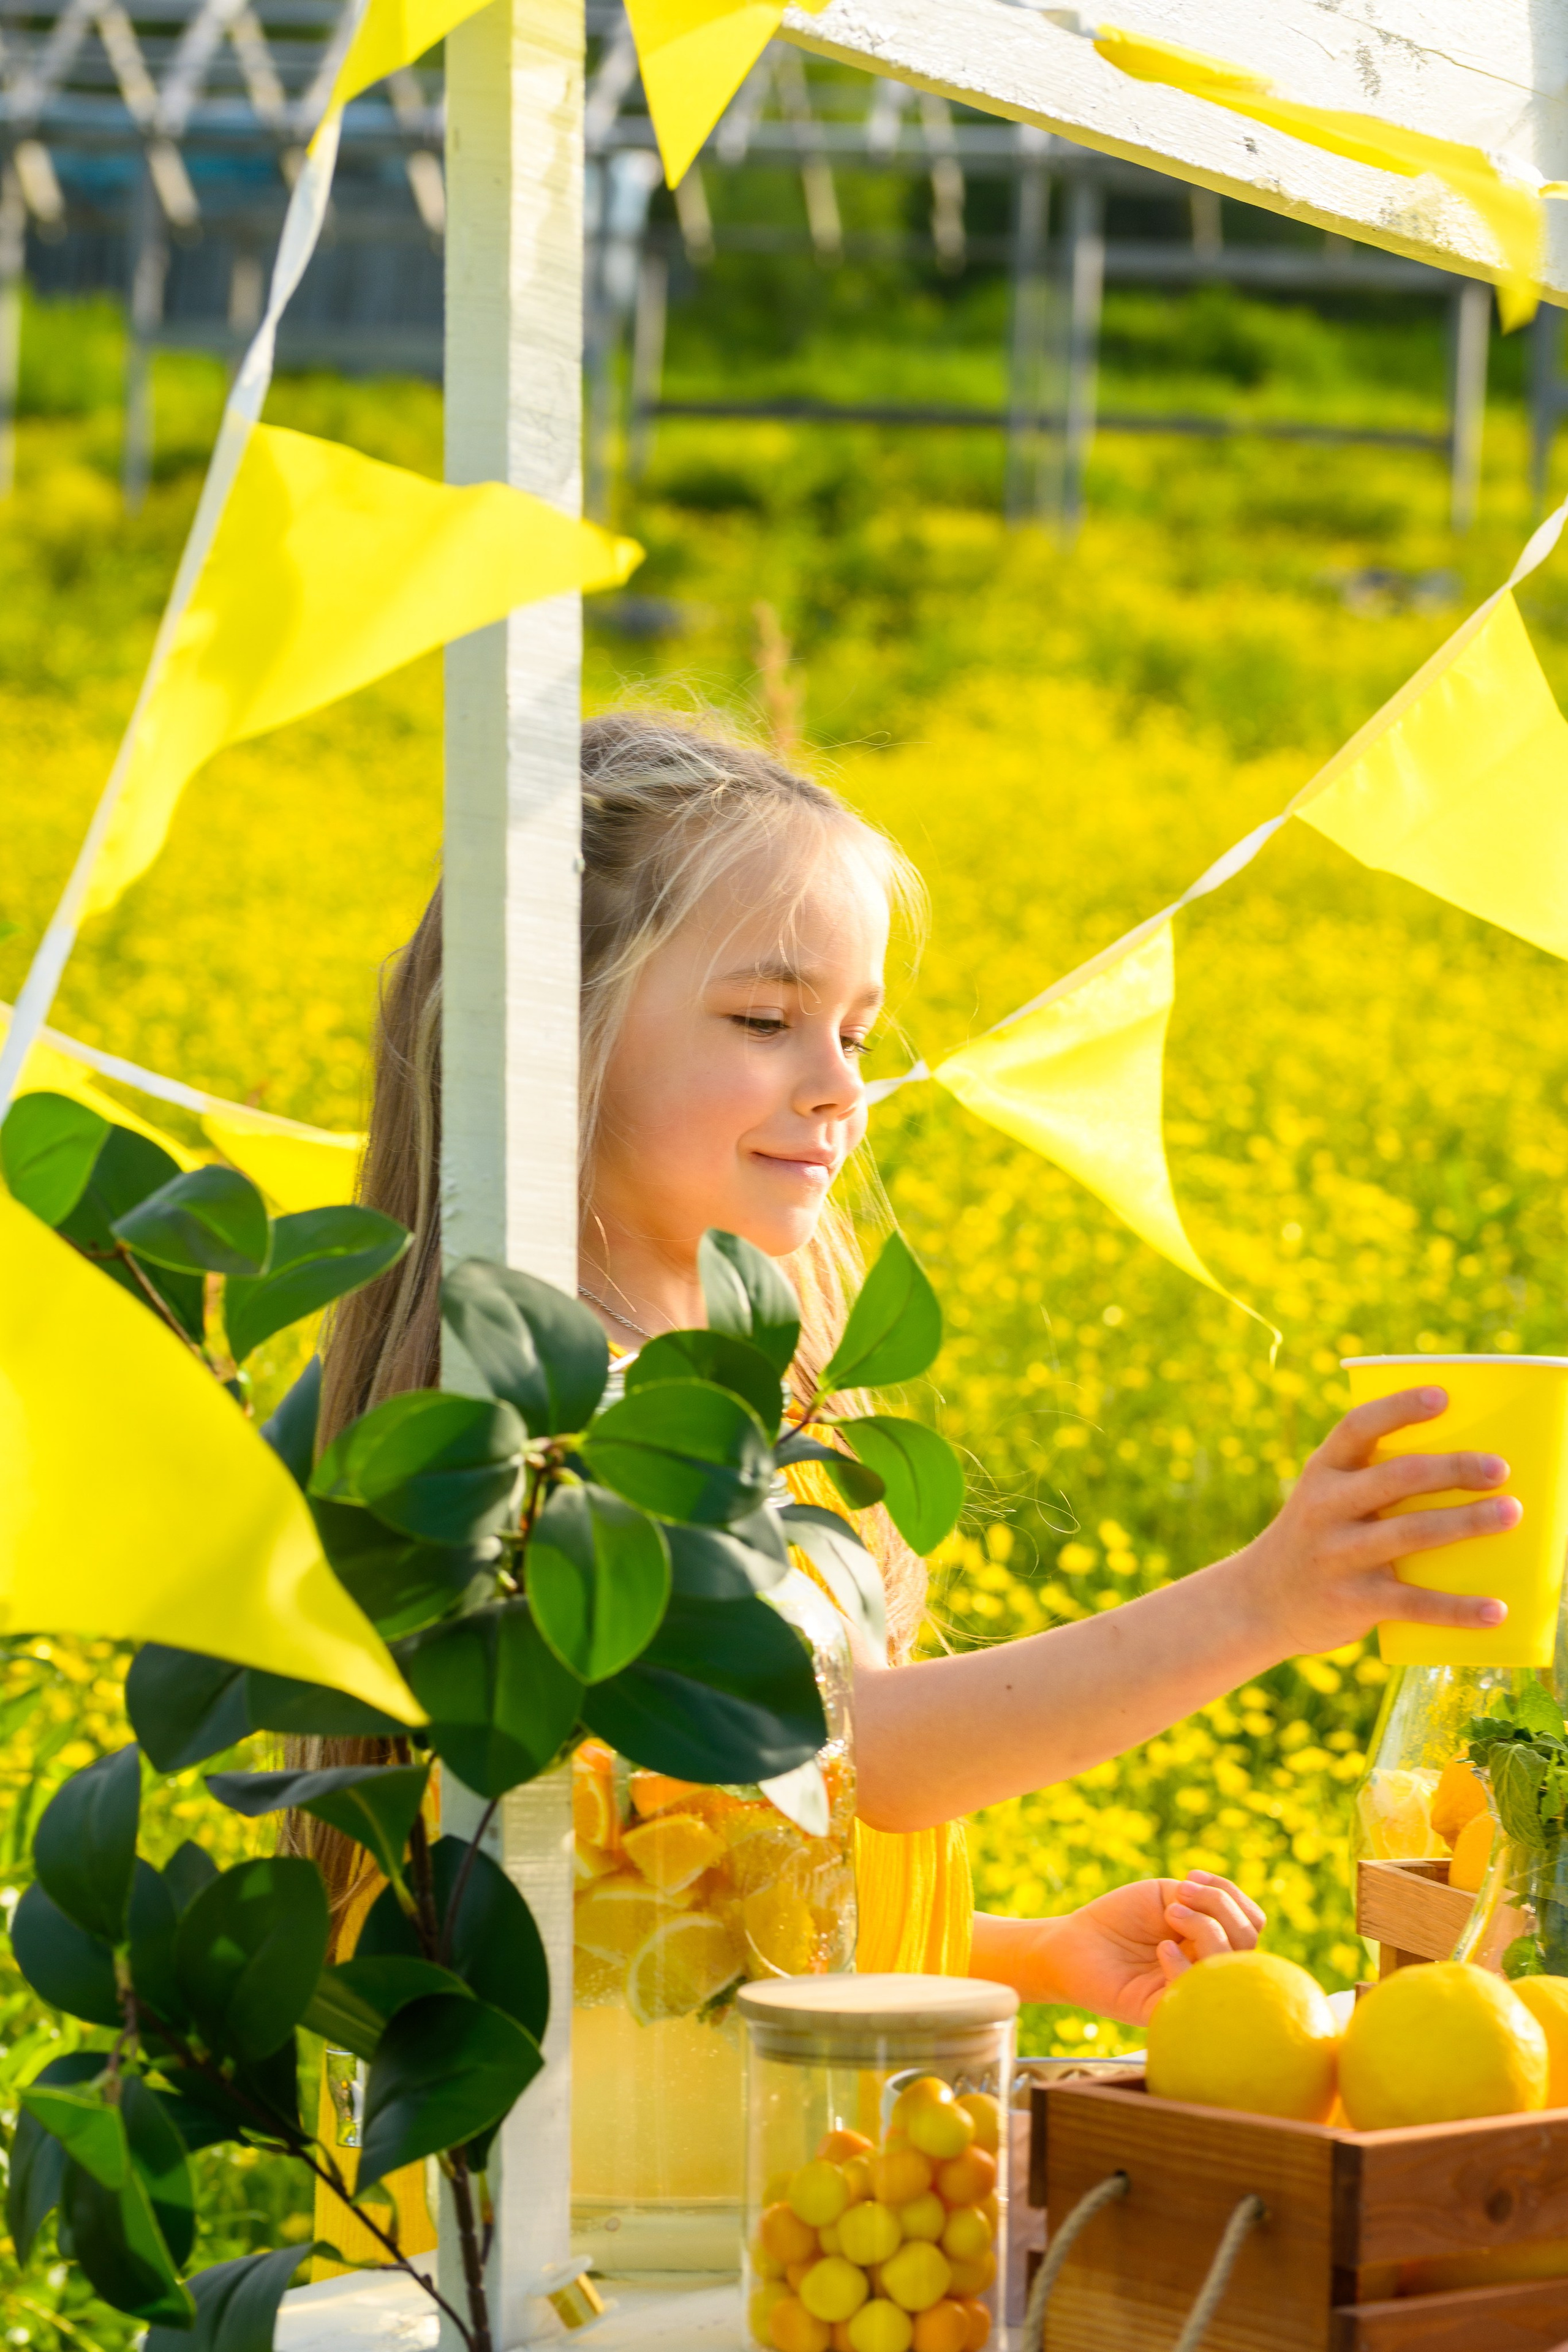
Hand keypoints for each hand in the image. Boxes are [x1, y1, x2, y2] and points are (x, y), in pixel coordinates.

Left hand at [1023, 1871, 1263, 2026]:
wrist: (1074, 1943)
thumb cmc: (1119, 1918)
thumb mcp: (1165, 1897)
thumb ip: (1202, 1903)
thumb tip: (1224, 1917)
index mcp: (1212, 1938)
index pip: (1251, 1922)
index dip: (1231, 1895)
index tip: (1191, 1877)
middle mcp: (1209, 1966)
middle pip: (1247, 1940)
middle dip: (1220, 1907)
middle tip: (1179, 1896)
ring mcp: (1192, 1989)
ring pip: (1231, 1966)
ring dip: (1206, 1928)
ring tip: (1171, 1913)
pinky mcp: (1168, 2011)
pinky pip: (1196, 1995)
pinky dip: (1185, 1965)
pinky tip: (1162, 1949)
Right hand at [1237, 1386, 1518, 1657]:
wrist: (1261, 1601)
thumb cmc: (1318, 1537)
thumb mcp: (1328, 1497)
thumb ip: (1376, 1482)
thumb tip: (1467, 1472)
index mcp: (1323, 1471)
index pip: (1358, 1427)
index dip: (1399, 1408)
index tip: (1442, 1397)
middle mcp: (1326, 1507)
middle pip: (1396, 1478)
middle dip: (1452, 1469)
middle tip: (1498, 1468)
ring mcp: (1339, 1555)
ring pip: (1411, 1534)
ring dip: (1466, 1522)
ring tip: (1509, 1514)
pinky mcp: (1353, 1601)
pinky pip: (1413, 1603)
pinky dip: (1458, 1609)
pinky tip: (1496, 1610)